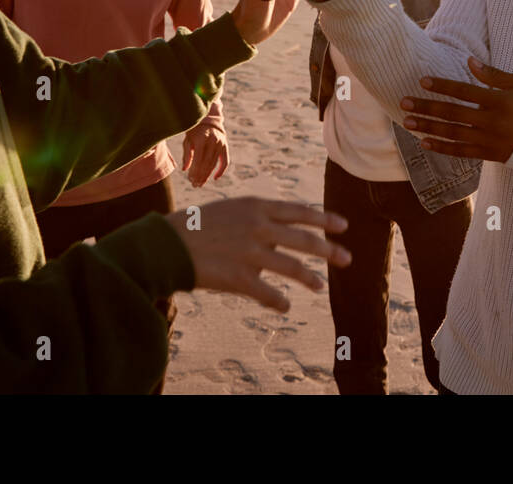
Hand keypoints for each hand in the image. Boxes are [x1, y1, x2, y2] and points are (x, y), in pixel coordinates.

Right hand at [167, 197, 351, 312]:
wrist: (165, 244)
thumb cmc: (198, 226)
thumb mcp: (232, 210)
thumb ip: (260, 217)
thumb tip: (287, 231)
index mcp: (256, 207)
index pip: (299, 212)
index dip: (324, 219)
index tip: (343, 226)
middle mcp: (258, 227)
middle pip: (304, 240)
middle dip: (329, 250)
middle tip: (347, 258)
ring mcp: (250, 253)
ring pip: (292, 267)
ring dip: (309, 278)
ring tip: (320, 285)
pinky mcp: (239, 278)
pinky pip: (268, 293)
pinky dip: (279, 300)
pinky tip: (285, 305)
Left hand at [182, 121, 227, 186]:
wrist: (208, 119)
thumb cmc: (194, 131)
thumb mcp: (188, 140)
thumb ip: (187, 155)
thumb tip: (185, 169)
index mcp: (201, 140)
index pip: (198, 160)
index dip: (194, 171)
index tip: (190, 180)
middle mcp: (213, 142)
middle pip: (206, 164)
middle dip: (200, 176)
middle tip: (195, 185)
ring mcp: (220, 144)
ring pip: (214, 164)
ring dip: (207, 175)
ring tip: (201, 183)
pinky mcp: (225, 146)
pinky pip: (225, 161)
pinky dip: (221, 170)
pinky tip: (215, 177)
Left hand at [399, 56, 512, 161]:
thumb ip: (494, 75)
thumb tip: (470, 62)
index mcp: (499, 101)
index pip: (465, 92)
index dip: (443, 86)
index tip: (422, 81)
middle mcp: (492, 122)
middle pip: (453, 114)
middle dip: (426, 107)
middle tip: (404, 103)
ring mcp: (490, 140)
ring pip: (452, 134)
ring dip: (428, 128)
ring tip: (408, 123)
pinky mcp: (489, 154)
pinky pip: (462, 152)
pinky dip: (442, 148)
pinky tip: (425, 143)